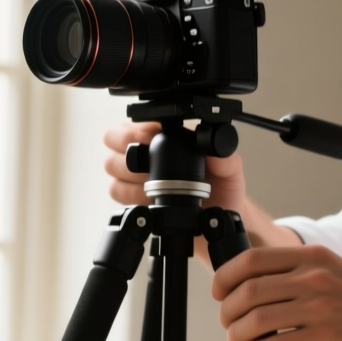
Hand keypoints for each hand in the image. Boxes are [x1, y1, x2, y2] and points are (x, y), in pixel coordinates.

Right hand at [101, 121, 245, 212]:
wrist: (216, 219)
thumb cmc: (222, 190)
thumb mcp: (231, 171)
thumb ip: (226, 159)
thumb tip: (214, 150)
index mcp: (166, 135)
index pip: (135, 121)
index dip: (137, 130)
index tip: (149, 138)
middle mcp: (146, 150)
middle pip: (112, 139)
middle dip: (126, 150)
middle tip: (147, 162)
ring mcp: (135, 173)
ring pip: (110, 165)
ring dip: (129, 175)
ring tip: (152, 185)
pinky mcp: (131, 195)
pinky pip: (114, 191)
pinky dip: (130, 195)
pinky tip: (149, 199)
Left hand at [212, 245, 341, 340]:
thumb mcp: (331, 270)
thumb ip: (296, 271)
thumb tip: (249, 286)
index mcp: (311, 256)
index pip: (251, 260)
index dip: (225, 277)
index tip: (219, 293)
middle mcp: (314, 278)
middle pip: (248, 291)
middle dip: (227, 310)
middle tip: (227, 322)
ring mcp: (320, 308)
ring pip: (257, 319)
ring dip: (236, 333)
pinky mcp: (325, 338)